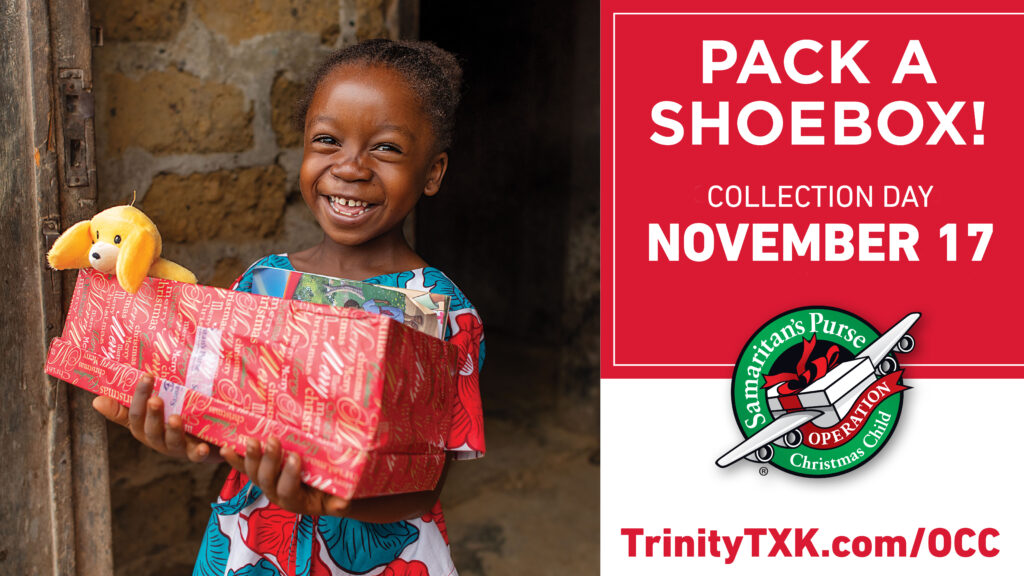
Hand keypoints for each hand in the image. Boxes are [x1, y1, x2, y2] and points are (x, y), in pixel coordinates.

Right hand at [92, 374, 216, 462]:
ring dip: (173, 431)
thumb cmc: (171, 420)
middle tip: (156, 399)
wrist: (206, 441)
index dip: (139, 396)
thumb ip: (127, 407)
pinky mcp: (197, 454)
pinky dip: (200, 453)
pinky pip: (197, 456)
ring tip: (175, 418)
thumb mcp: (150, 412)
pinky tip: (204, 447)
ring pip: (172, 442)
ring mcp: (177, 448)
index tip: (146, 376)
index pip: (136, 413)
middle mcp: (157, 439)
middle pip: (151, 429)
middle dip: (153, 415)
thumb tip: (96, 400)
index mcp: (144, 428)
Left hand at [221, 437, 349, 516]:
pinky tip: (225, 448)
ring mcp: (266, 483)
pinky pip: (243, 467)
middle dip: (269, 460)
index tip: (295, 457)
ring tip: (252, 440)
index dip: (289, 476)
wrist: (322, 492)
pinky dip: (234, 458)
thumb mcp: (339, 499)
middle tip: (273, 440)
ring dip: (250, 457)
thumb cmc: (333, 493)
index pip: (288, 490)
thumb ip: (339, 502)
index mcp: (295, 501)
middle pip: (267, 480)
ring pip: (253, 473)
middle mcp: (276, 494)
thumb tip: (342, 503)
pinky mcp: (259, 472)